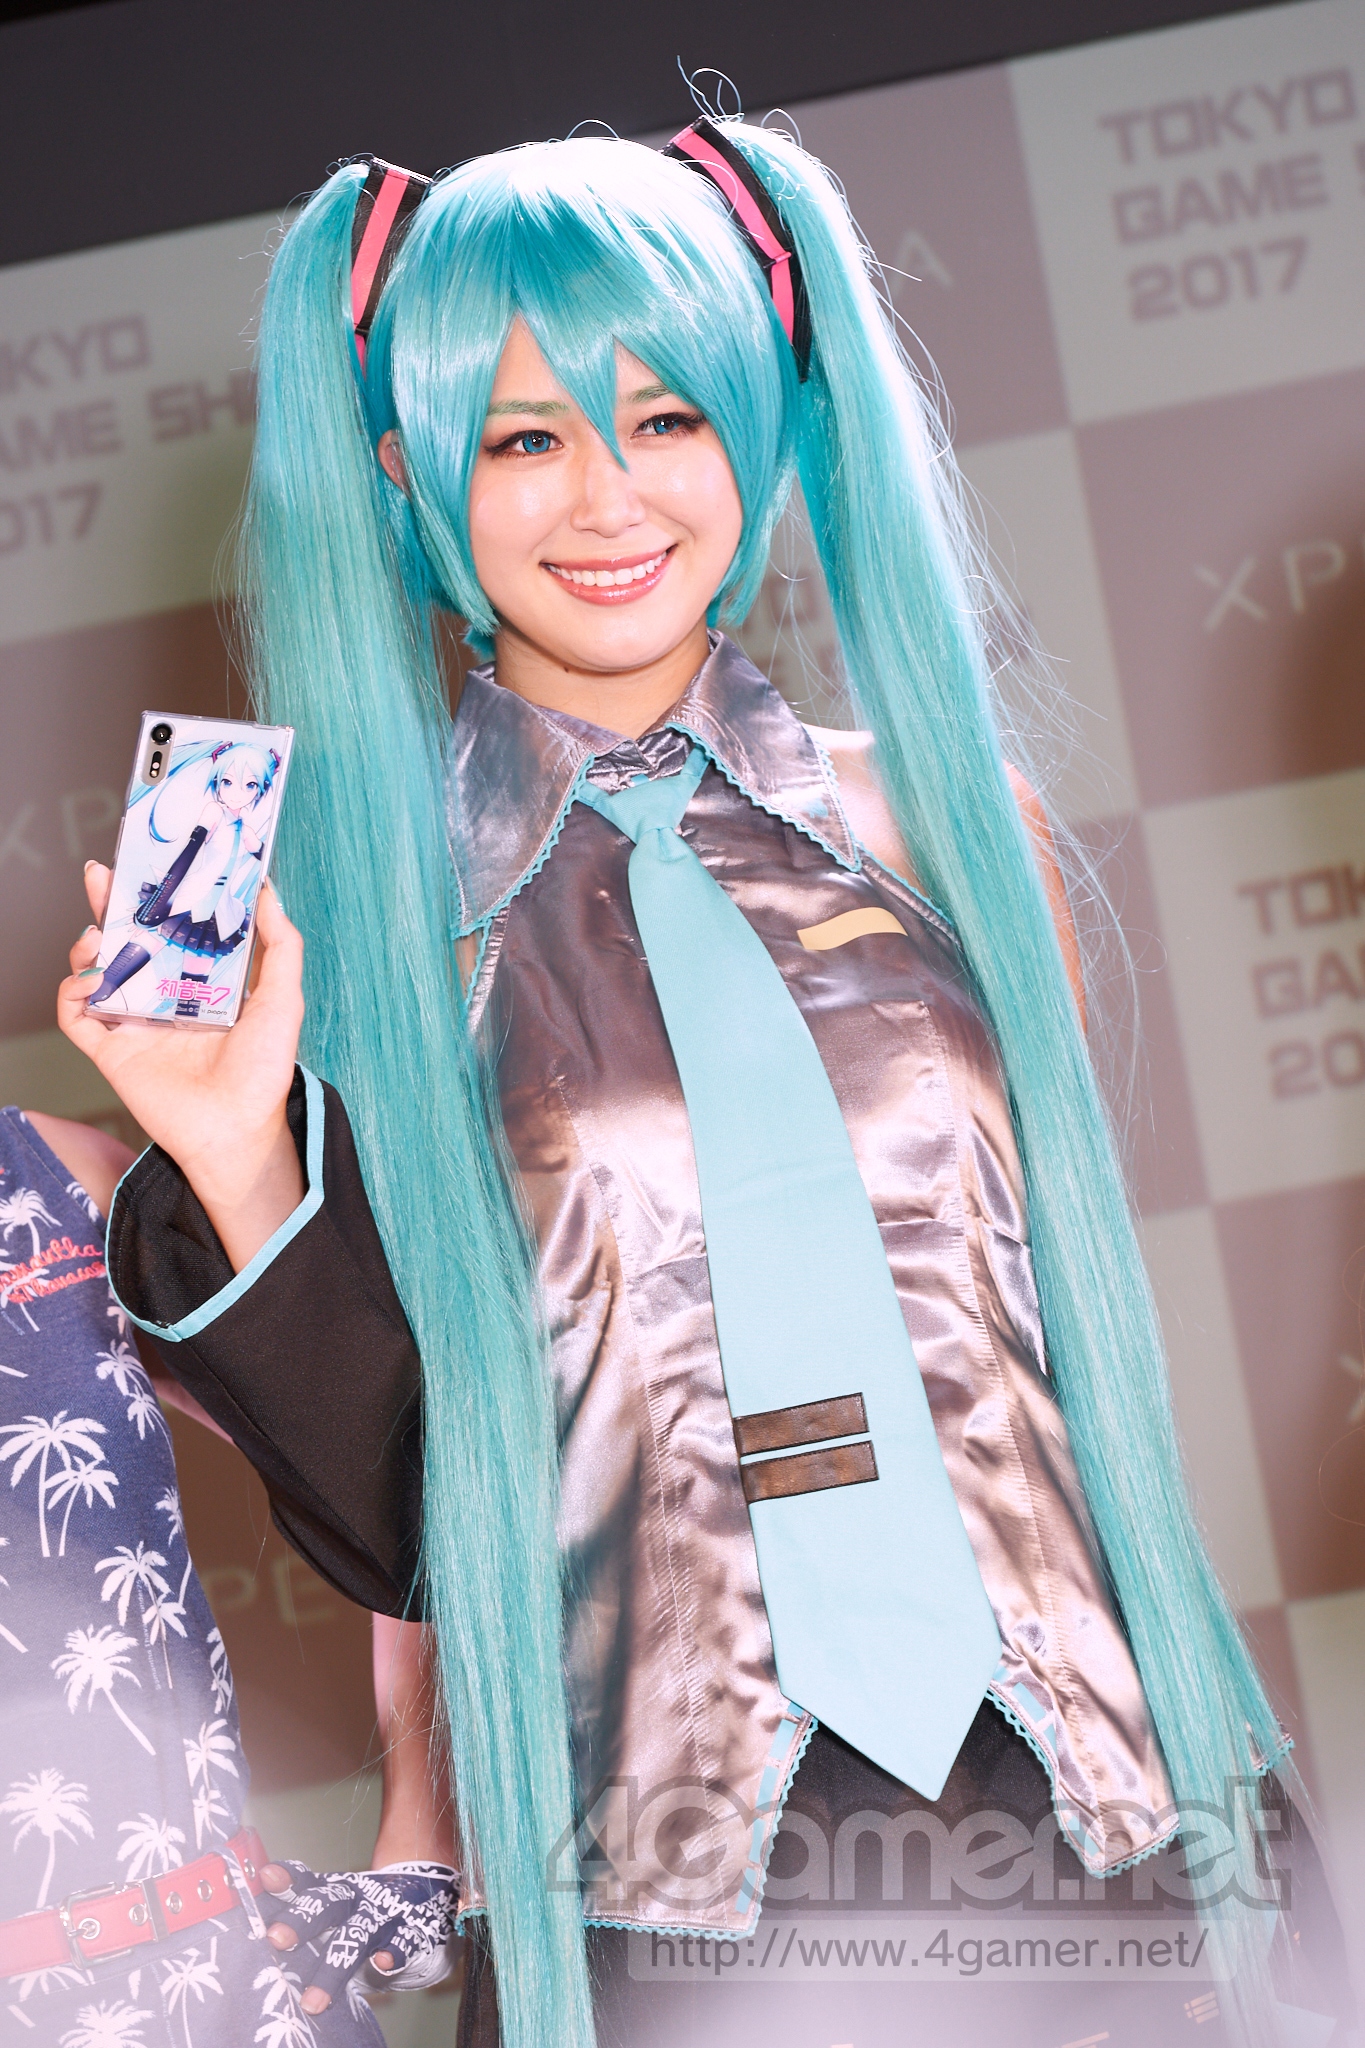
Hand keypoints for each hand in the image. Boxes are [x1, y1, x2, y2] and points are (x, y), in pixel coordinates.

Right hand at [58, 863, 305, 1270]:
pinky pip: (76, 1015)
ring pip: (94, 971)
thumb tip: (267, 890)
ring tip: (99, 938)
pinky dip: (72, 992)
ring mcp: (134, 1022)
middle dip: (108, 904)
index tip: (150, 862)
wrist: (238, 1129)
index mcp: (200, 981)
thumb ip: (279, 944)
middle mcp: (163, 997)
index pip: (171, 928)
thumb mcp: (283, 998)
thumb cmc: (265, 1069)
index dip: (157, 896)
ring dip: (88, 947)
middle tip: (100, 874)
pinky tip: (92, 980)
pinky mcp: (111, 1050)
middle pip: (126, 939)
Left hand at [259, 1860, 460, 2013]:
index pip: (306, 1883)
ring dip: (334, 1966)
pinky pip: (403, 1942)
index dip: (286, 1879)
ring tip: (313, 2001)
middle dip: (301, 1920)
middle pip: (326, 1904)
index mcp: (333, 1893)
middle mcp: (356, 1900)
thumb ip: (301, 1923)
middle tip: (276, 1938)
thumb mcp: (336, 1914)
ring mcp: (384, 1915)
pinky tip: (383, 1962)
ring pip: (357, 1935)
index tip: (265, 1877)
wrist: (429, 1899)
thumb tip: (249, 1936)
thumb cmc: (366, 1916)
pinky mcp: (412, 1932)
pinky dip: (393, 1952)